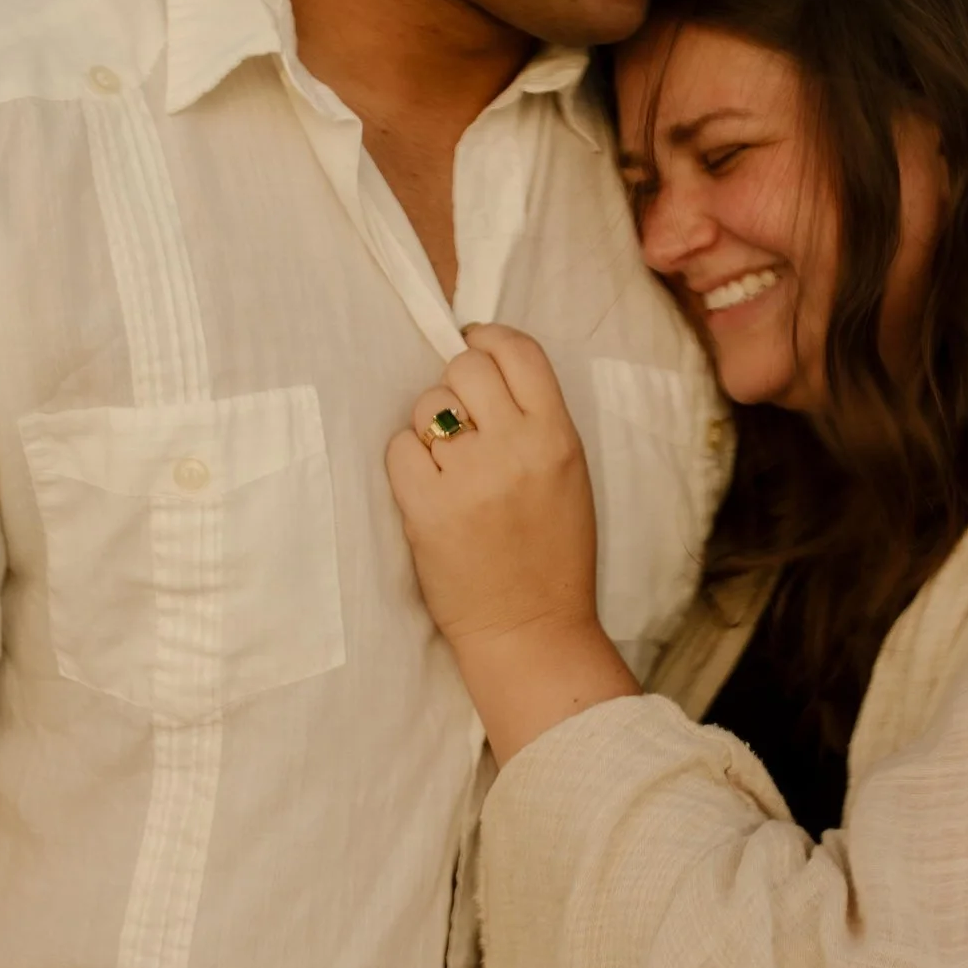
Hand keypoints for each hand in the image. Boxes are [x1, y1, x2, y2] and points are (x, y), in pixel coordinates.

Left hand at [386, 325, 599, 647]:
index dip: (487, 338)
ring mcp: (470, 477)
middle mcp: (516, 447)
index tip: (473, 345)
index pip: (519, 350)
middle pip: (465, 367)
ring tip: (449, 468)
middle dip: (455, 387)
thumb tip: (486, 366)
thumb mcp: (568, 474)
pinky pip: (399, 449)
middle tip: (460, 422)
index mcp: (558, 436)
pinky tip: (427, 490)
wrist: (532, 629)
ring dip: (429, 428)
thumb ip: (535, 420)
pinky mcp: (427, 508)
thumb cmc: (552, 555)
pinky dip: (407, 464)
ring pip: (426, 405)